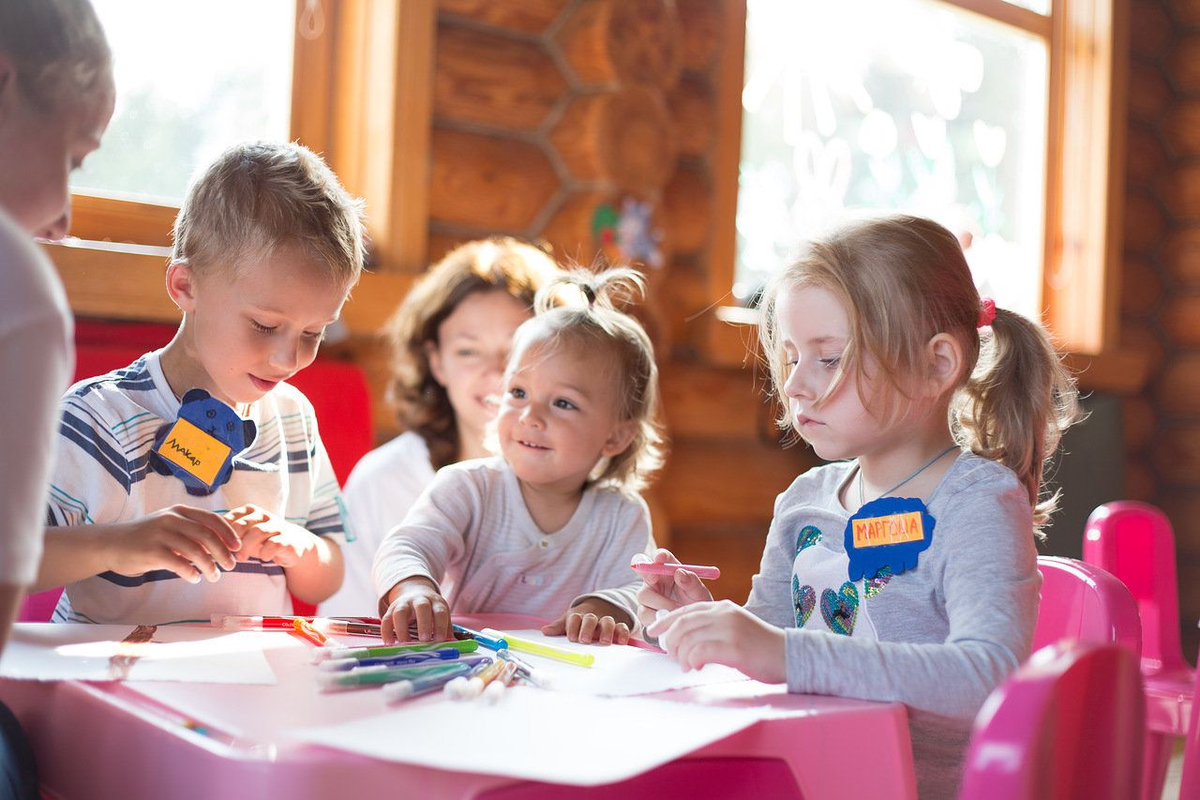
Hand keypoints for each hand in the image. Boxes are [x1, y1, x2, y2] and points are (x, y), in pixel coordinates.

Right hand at [106, 505, 240, 583]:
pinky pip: (178, 563)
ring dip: (209, 566)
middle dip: (223, 552)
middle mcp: (171, 519)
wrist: (111, 544)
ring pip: (195, 551)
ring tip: (214, 576)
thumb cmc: (146, 537)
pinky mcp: (151, 551)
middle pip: (207, 535)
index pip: (212, 519)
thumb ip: (191, 532)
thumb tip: (220, 545)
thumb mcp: (169, 526)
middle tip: (230, 566)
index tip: (237, 547)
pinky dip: (191, 572)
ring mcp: (161, 534)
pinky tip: (195, 578)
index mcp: (179, 511)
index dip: (228, 533)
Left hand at [224, 504, 318, 567]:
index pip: (232, 517)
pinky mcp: (287, 539)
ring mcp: (277, 526)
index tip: (216, 546)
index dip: (221, 533)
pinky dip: (267, 552)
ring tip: (240, 558)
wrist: (293, 544)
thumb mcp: (244, 535)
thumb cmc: (262, 540)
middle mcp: (264, 515)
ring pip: (259, 532)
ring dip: (247, 546)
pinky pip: (275, 543)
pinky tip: (263, 558)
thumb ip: (227, 535)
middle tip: (227, 553)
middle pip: (244, 524)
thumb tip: (203, 544)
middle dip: (233, 540)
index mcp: (251, 511)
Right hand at [380, 576, 450, 643]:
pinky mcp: (391, 609)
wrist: (414, 592)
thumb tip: (453, 645)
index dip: (440, 626)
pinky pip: (386, 619)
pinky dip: (386, 631)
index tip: (439, 640)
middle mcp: (420, 600)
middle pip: (422, 607)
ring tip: (405, 643)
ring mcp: (404, 603)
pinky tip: (389, 642)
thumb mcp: (441, 616)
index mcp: (435, 602)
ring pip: (400, 612)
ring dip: (402, 628)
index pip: (440, 612)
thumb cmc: (430, 610)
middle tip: (424, 640)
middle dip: (423, 623)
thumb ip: (446, 630)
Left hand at [542, 597, 631, 644]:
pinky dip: (623, 633)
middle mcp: (593, 617)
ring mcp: (606, 620)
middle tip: (585, 640)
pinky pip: (622, 627)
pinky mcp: (619, 625)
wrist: (600, 606)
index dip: (573, 627)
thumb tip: (544, 631)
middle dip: (587, 628)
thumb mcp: (568, 620)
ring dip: (606, 630)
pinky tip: (622, 642)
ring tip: (605, 641)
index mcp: (579, 616)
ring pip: (608, 621)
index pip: (574, 618)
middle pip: (590, 619)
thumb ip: (558, 627)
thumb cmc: (580, 618)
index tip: (571, 637)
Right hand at [634, 549, 713, 629]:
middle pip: (641, 569)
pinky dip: (657, 618)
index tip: (660, 558)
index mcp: (669, 569)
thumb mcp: (700, 593)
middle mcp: (655, 579)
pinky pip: (644, 613)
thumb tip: (680, 573)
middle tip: (653, 578)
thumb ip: (692, 582)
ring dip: (660, 603)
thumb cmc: (696, 604)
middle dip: (646, 572)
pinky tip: (669, 620)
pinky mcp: (645, 612)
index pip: (661, 557)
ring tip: (677, 610)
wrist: (693, 627)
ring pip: (644, 595)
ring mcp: (648, 596)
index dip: (659, 555)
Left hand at [646, 599, 785, 683]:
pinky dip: (692, 661)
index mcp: (723, 607)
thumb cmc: (760, 647)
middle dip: (671, 641)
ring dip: (681, 655)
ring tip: (686, 666)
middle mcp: (724, 613)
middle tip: (671, 656)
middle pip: (682, 623)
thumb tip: (682, 639)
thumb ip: (712, 628)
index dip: (666, 621)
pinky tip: (697, 667)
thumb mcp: (734, 628)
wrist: (789, 655)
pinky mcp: (734, 647)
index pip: (686, 610)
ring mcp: (729, 629)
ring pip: (688, 639)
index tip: (653, 632)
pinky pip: (700, 652)